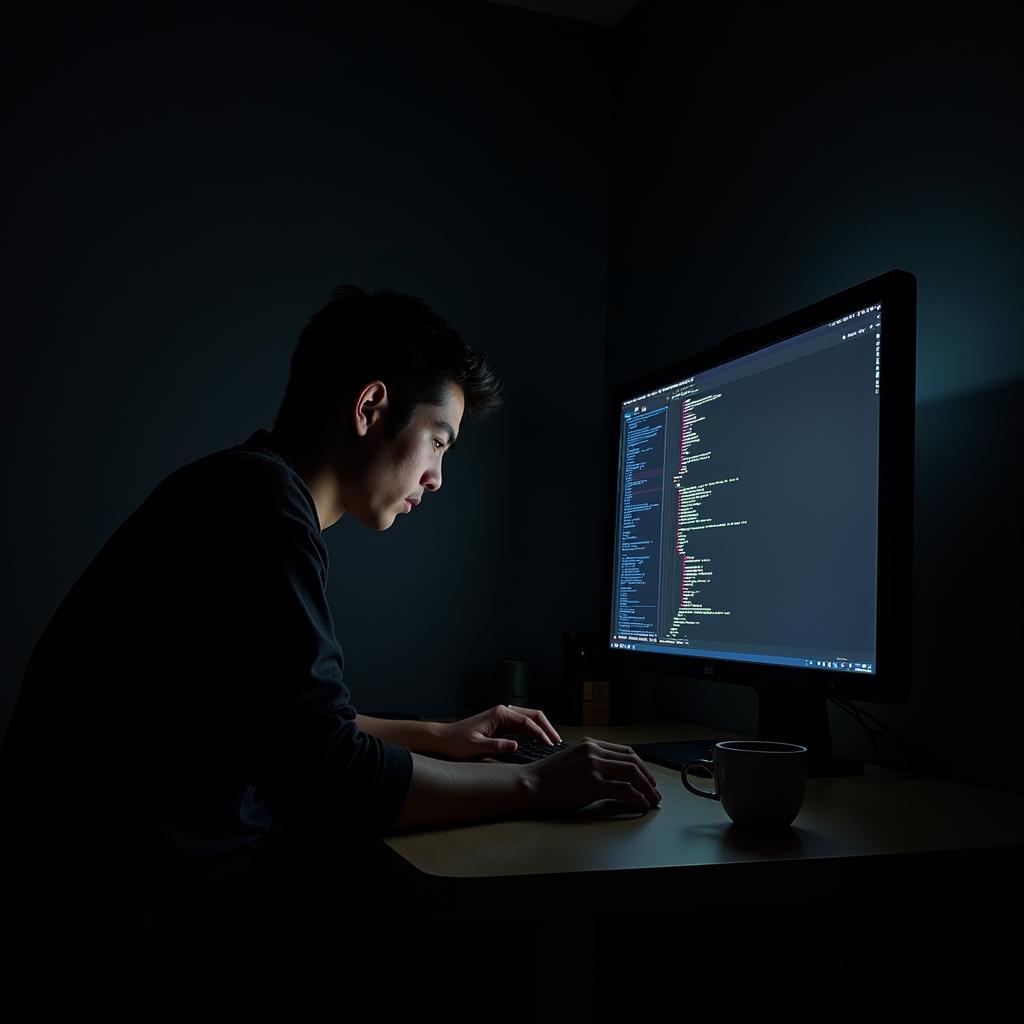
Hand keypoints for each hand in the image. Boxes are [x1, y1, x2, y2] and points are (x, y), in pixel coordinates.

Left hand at [438, 704, 561, 759]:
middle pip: (533, 715)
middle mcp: (503, 712)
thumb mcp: (475, 747)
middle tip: (557, 742)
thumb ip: (496, 746)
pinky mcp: (501, 724)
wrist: (443, 739)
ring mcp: (502, 717)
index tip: (550, 745)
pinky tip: (539, 741)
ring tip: (552, 742)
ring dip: (542, 728)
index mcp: (499, 714)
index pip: (527, 722)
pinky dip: (533, 732)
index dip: (540, 734)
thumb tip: (516, 745)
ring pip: (529, 719)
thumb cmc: (456, 742)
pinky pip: (522, 726)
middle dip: (546, 728)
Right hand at [522, 737, 661, 813]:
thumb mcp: (573, 760)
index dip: (641, 766)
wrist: (529, 784)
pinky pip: (625, 790)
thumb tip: (614, 776)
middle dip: (648, 778)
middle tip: (655, 791)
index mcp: (590, 743)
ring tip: (652, 800)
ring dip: (647, 789)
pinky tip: (641, 805)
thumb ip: (592, 762)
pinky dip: (638, 799)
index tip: (647, 778)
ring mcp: (594, 766)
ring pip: (633, 774)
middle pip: (633, 761)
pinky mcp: (593, 784)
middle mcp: (594, 751)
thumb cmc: (548, 777)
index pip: (625, 751)